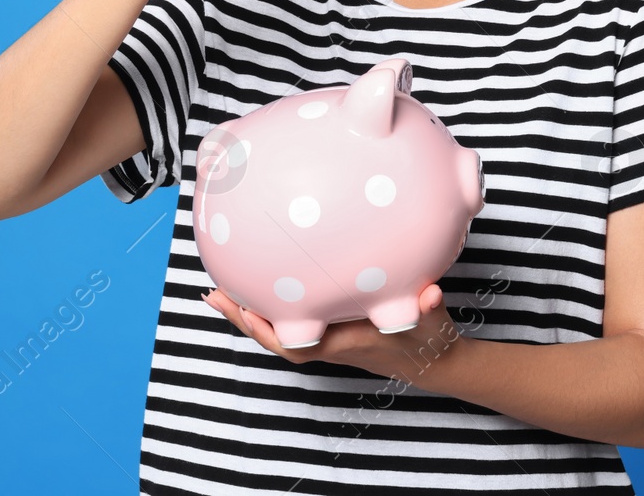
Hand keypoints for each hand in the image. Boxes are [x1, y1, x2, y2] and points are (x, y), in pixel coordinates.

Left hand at [202, 284, 466, 386]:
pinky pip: (292, 317)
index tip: (248, 313)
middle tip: (212, 294)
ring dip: (248, 311)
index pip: (299, 344)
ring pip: (279, 327)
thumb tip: (430, 294)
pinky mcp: (330, 326)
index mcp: (345, 344)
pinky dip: (271, 303)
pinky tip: (262, 282)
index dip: (272, 332)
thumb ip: (429, 308)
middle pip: (276, 336)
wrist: (432, 361)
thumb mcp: (431, 323)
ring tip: (220, 289)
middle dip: (243, 318)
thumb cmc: (427, 340)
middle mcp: (329, 343)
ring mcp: (327, 336)